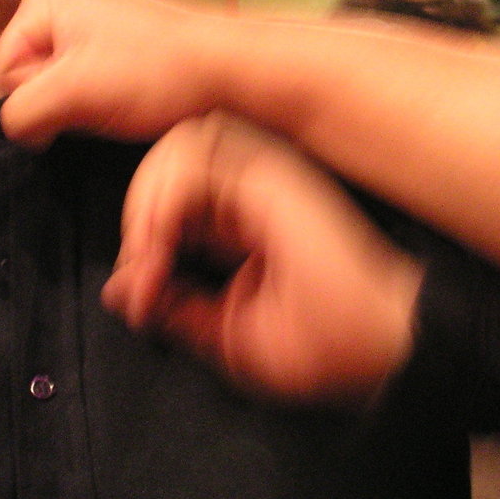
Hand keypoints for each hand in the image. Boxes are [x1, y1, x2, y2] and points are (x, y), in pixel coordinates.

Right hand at [0, 0, 227, 147]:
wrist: (229, 69)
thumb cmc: (156, 70)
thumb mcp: (71, 93)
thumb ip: (21, 112)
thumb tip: (20, 127)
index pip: (5, 68)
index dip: (40, 96)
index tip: (86, 91)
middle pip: (29, 75)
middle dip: (62, 99)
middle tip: (106, 96)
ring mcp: (94, 19)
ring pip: (60, 85)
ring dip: (86, 103)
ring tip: (124, 96)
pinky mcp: (118, 43)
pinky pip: (88, 84)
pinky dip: (105, 99)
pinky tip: (133, 97)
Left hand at [104, 113, 422, 404]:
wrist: (379, 353)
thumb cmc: (325, 347)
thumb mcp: (227, 331)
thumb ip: (176, 304)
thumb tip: (121, 289)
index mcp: (245, 220)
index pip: (173, 194)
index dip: (142, 233)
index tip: (139, 291)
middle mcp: (255, 191)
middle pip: (170, 161)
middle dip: (136, 210)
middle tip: (138, 266)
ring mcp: (266, 180)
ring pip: (180, 145)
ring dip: (147, 197)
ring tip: (148, 250)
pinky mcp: (273, 181)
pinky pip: (197, 158)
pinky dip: (165, 197)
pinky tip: (164, 241)